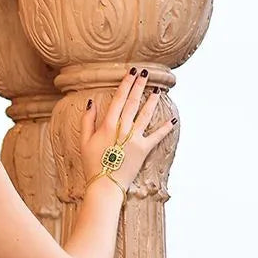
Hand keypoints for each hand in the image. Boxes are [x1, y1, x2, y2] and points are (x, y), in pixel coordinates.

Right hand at [80, 65, 175, 192]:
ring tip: (157, 90)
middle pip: (133, 102)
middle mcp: (122, 128)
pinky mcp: (143, 149)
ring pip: (145, 114)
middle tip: (146, 73)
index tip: (131, 72)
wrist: (105, 185)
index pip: (119, 99)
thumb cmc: (92, 165)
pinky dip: (165, 128)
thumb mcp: (84, 142)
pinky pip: (157, 136)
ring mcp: (134, 138)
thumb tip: (91, 103)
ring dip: (152, 101)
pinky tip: (173, 120)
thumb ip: (87, 121)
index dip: (126, 84)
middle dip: (140, 85)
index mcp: (107, 125)